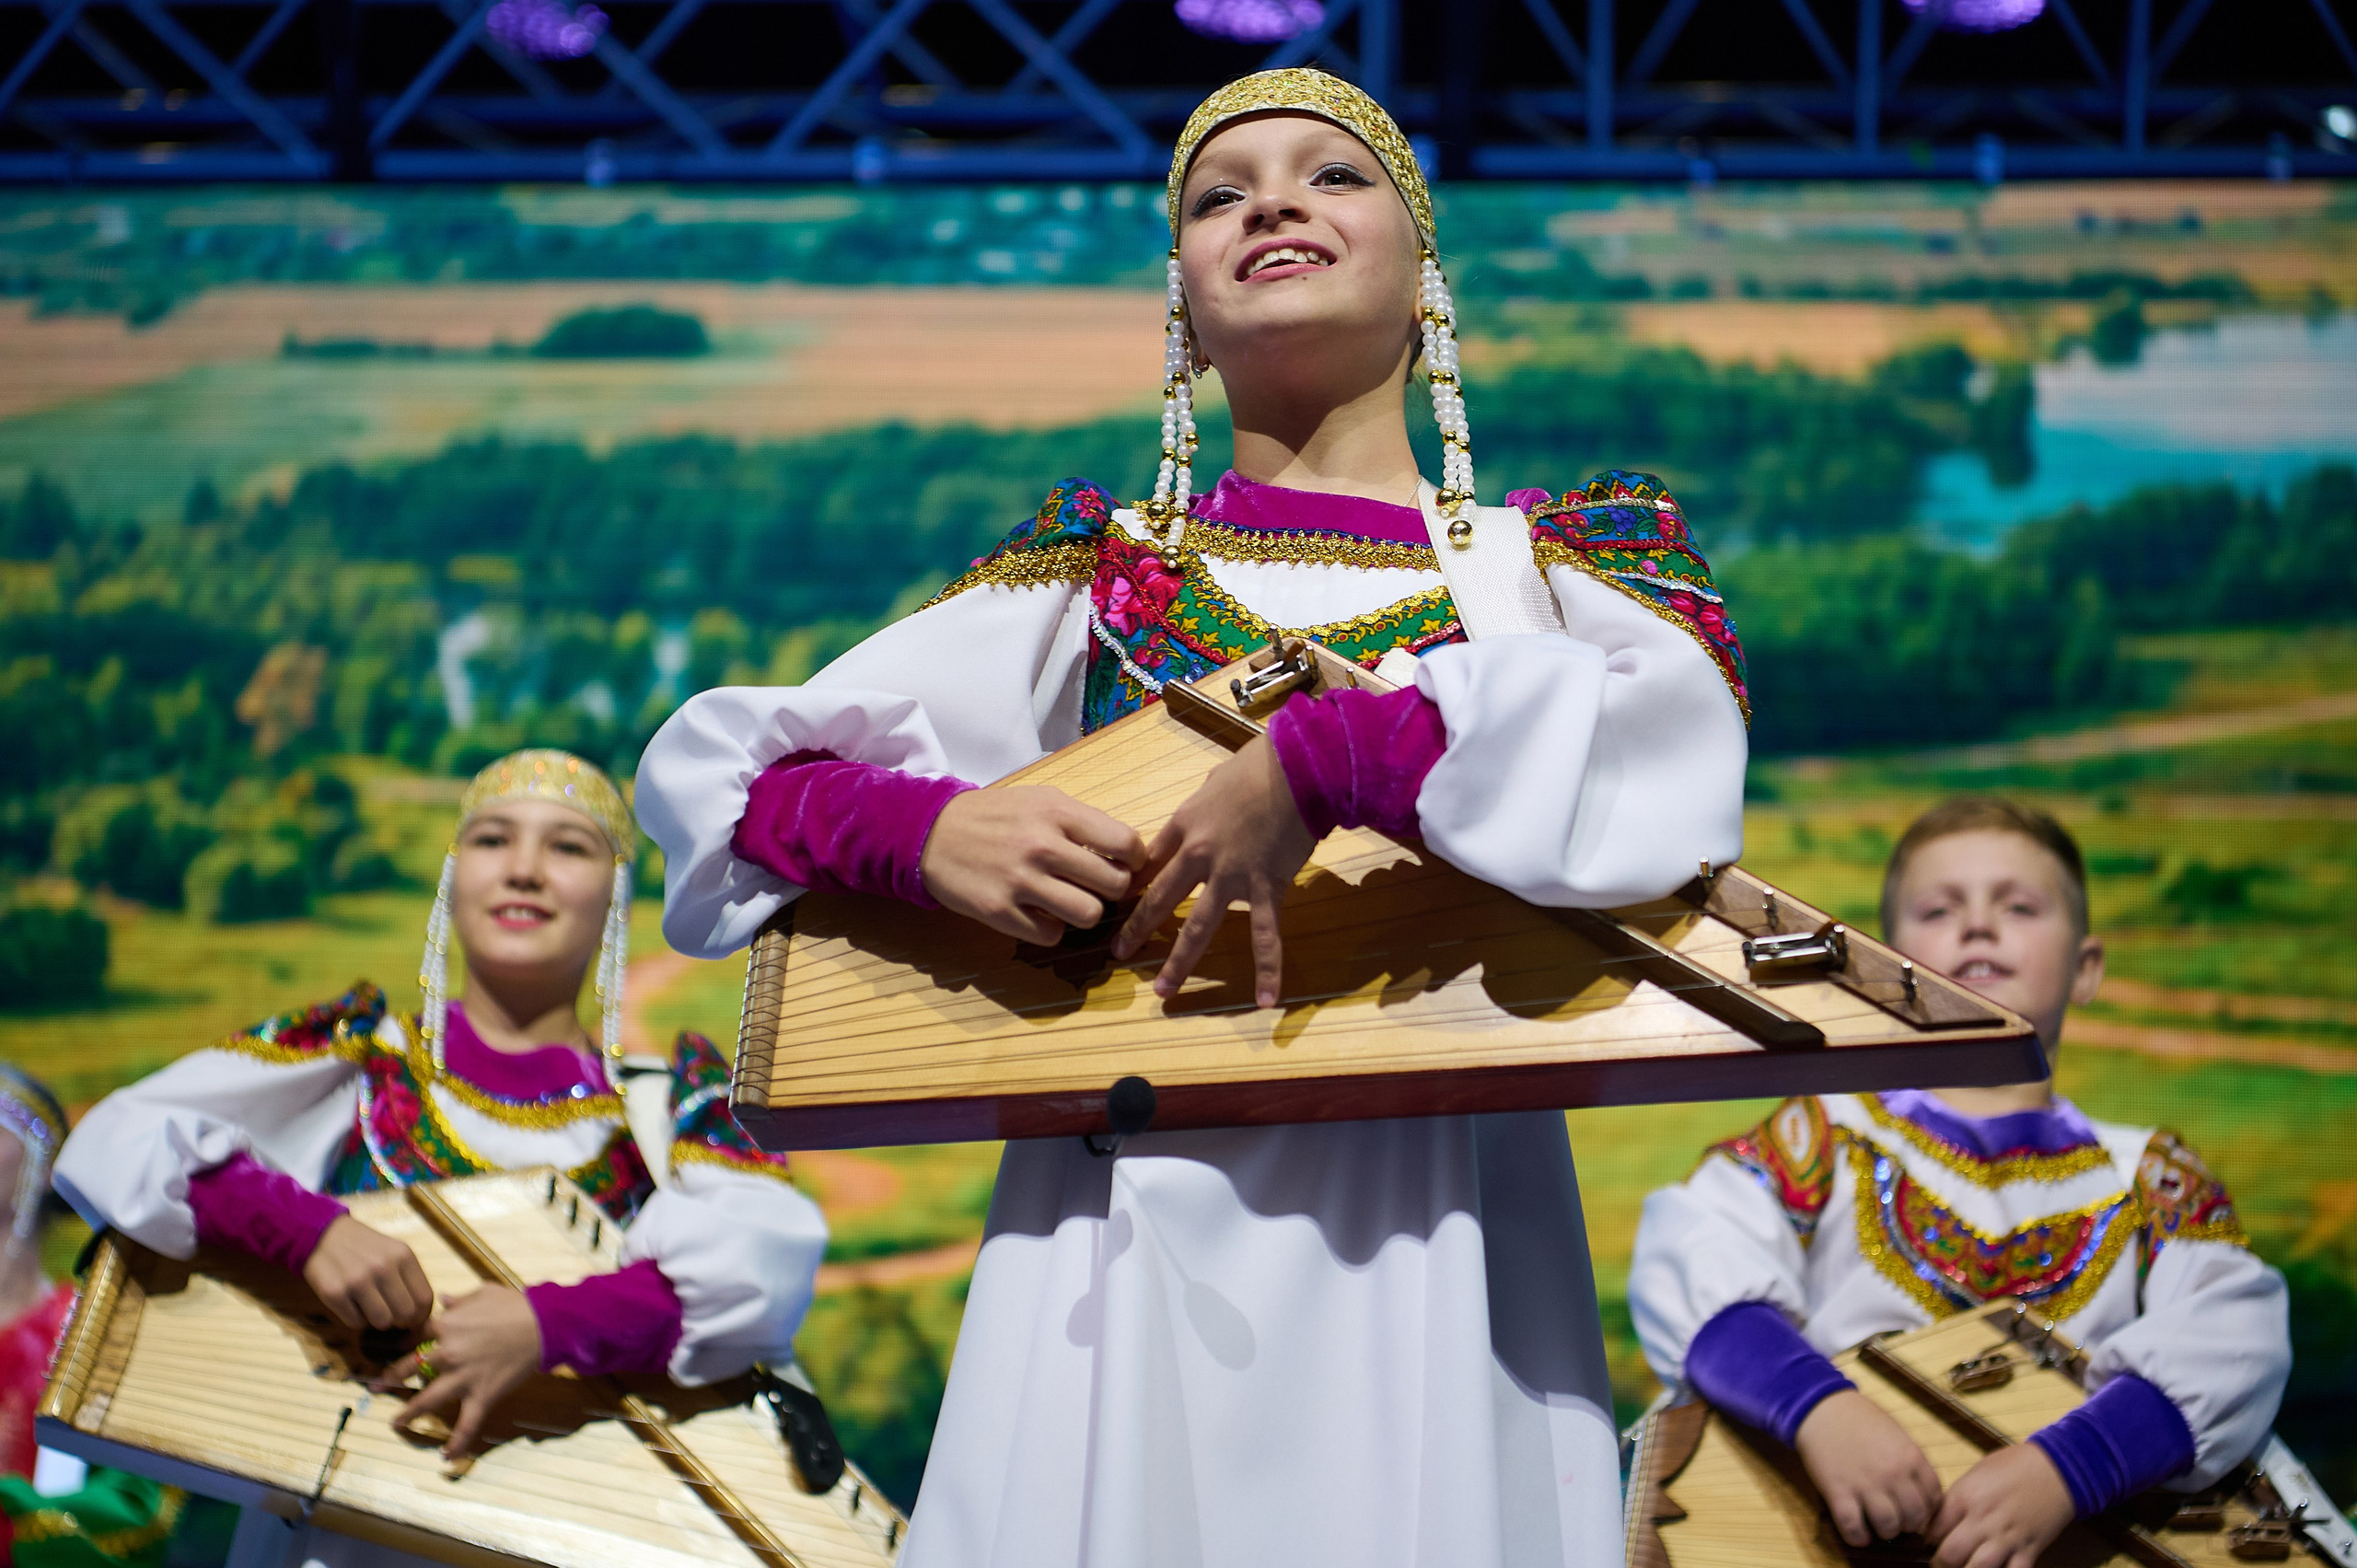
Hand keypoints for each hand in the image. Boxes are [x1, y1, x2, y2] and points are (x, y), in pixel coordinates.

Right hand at [302, 1215, 433, 1329]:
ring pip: (382, 1322)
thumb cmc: (366, 1248)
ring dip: (378, 1320)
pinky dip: (356, 1318)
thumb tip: (421, 1315)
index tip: (415, 1320)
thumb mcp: (395, 1252)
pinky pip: (356, 1323)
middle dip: (400, 1321)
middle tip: (392, 1316)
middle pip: (405, 1314)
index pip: (424, 1299)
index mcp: (403, 1256)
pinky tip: (352, 1303)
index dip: (421, 1316)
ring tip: (371, 1306)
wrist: (325, 1235)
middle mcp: (383, 1267)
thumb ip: (410, 1279)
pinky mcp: (335, 1293)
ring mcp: (358, 1281)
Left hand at [380, 1286, 543, 1457]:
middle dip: (390, 1377)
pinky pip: (467, 1424)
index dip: (400, 1343)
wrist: (545, 1324)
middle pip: (410, 1368)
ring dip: (409, 1413)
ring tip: (395, 1423)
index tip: (391, 1350)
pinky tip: (447, 1457)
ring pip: (427, 1399)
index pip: (413, 1335)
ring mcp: (463, 1377)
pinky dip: (457, 1442)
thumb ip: (458, 1299)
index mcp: (446, 1325)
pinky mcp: (482, 1395)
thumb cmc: (515, 1305)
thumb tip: (443, 1299)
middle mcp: (447, 1353)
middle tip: (376, 1386)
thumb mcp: (483, 1292)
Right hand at [920, 786, 1144, 944]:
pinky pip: (1053, 935)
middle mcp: (1043, 846)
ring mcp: (1021, 881)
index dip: (1133, 859)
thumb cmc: (995, 816)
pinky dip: (1051, 928)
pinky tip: (1038, 911)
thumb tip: (1126, 853)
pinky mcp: (1000, 912)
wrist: (931, 833)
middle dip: (1112, 887)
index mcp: (1058, 813)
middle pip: (1115, 884)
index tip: (1123, 863)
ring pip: (1089, 914)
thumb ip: (1083, 822)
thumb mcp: (1041, 800)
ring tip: (1068, 899)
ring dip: (1084, 910)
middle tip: (1094, 884)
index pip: (1126, 844)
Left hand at [1113, 735, 1313, 1007]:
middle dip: (1136, 929)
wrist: (1298, 769)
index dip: (1132, 884)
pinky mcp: (1266, 889)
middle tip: (1118, 952)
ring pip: (1198, 927)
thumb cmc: (1258, 766)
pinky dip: (1267, 969)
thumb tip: (1207, 800)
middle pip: (1159, 899)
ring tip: (1163, 992)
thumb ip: (1205, 800)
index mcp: (1184, 826)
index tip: (1117, 902)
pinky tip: (1265, 999)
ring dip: (1179, 962)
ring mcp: (1231, 877)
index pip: (1149, 862)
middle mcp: (1199, 856)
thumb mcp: (1216, 782)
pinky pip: (1265, 935)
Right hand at [1794, 1389, 1944, 1547]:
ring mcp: (1865, 1484)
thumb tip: (1920, 1491)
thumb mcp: (1896, 1433)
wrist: (1821, 1408)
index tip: (1916, 1509)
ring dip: (1886, 1531)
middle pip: (1914, 1517)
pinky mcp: (1838, 1493)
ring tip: (1879, 1526)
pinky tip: (1859, 1533)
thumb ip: (1911, 1461)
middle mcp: (1892, 1474)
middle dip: (1909, 1524)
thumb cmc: (1860, 1418)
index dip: (1928, 1509)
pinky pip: (1854, 1529)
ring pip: (1888, 1527)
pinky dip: (1859, 1537)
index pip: (1934, 1499)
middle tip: (1898, 1519)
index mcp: (1911, 1457)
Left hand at [1929, 1442, 2075, 1567]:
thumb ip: (1956, 1499)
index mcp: (1965, 1497)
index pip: (1934, 1528)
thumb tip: (1938, 1521)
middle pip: (1951, 1554)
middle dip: (1941, 1563)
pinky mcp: (2029, 1550)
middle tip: (1941, 1563)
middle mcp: (1983, 1519)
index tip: (1930, 1541)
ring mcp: (2007, 1537)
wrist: (2055, 1468)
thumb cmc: (2013, 1467)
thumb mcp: (1975, 1475)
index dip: (1928, 1539)